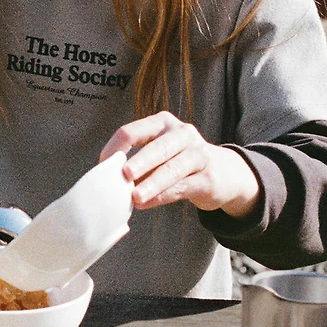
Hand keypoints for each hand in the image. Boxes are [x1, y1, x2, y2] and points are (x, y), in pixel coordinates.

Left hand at [99, 111, 259, 217]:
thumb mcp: (160, 152)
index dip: (116, 148)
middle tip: (124, 174)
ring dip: (151, 184)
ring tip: (134, 197)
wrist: (224, 172)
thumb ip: (137, 160)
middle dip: (140, 161)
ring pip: (171, 168)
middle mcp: (182, 134)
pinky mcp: (208, 178)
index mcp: (162, 123)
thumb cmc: (180, 160)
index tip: (103, 166)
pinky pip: (182, 187)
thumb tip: (109, 178)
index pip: (133, 131)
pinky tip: (148, 203)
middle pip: (157, 147)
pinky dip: (162, 196)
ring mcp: (198, 154)